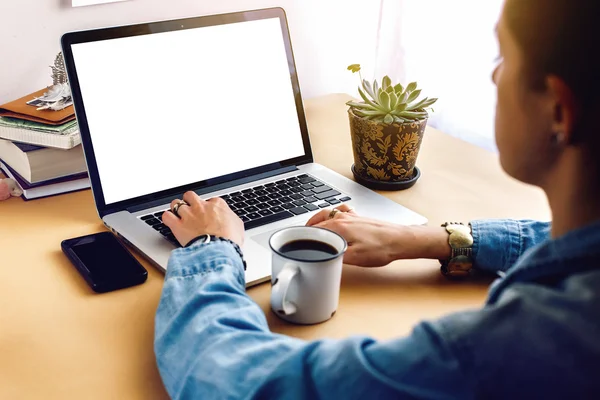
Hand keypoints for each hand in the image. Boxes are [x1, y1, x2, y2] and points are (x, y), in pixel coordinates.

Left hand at [162, 191, 243, 246]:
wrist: (219, 250)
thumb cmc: (230, 240)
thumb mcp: (238, 227)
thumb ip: (232, 220)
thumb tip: (231, 221)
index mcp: (217, 205)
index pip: (210, 200)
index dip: (208, 207)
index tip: (208, 213)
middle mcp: (201, 206)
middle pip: (190, 196)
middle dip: (189, 201)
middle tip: (191, 209)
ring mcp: (188, 215)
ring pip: (176, 203)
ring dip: (176, 208)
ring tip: (178, 214)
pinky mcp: (178, 225)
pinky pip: (166, 216)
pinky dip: (167, 218)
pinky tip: (169, 221)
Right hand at [306, 205, 450, 266]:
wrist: (401, 240)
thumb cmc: (382, 248)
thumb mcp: (356, 259)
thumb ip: (336, 257)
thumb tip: (322, 258)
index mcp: (339, 226)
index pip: (314, 229)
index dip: (302, 236)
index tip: (294, 242)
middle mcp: (343, 218)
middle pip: (318, 220)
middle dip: (306, 228)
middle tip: (299, 237)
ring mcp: (351, 216)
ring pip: (327, 214)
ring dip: (317, 219)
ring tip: (311, 227)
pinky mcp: (359, 218)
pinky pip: (340, 211)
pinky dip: (332, 214)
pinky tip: (333, 218)